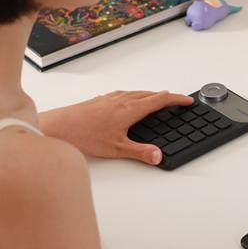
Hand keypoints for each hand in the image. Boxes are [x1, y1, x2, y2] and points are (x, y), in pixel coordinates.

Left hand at [38, 90, 193, 164]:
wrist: (58, 126)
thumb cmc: (84, 135)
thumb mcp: (117, 148)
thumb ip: (141, 152)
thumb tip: (159, 156)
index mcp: (130, 109)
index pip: (160, 100)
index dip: (177, 99)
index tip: (188, 100)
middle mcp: (122, 100)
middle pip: (151, 94)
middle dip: (167, 96)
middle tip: (177, 100)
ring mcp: (111, 98)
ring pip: (137, 92)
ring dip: (152, 95)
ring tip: (158, 99)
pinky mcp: (101, 100)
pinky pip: (125, 94)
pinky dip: (136, 95)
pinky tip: (131, 100)